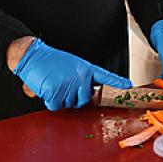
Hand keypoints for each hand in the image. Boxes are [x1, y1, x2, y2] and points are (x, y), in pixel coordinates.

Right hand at [13, 38, 131, 109]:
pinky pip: (56, 106)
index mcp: (85, 69)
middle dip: (74, 98)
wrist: (33, 55)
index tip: (128, 86)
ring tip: (53, 83)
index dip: (117, 82)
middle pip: (84, 99)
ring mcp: (69, 85)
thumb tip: (82, 93)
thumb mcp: (71, 65)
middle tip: (63, 87)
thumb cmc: (50, 60)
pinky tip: (47, 89)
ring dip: (60, 98)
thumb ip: (80, 78)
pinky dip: (50, 101)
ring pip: (69, 104)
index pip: (105, 76)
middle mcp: (80, 77)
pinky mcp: (56, 92)